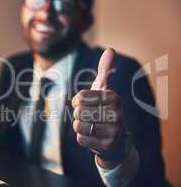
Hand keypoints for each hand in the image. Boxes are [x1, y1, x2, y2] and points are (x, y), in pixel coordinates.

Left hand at [72, 48, 125, 168]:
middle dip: (78, 115)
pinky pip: (80, 138)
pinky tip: (93, 137)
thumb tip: (110, 49)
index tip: (84, 104)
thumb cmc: (104, 110)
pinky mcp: (107, 146)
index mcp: (114, 97)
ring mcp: (114, 131)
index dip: (77, 101)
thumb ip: (105, 70)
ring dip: (79, 126)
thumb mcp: (104, 90)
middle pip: (78, 112)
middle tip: (90, 117)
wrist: (115, 141)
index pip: (80, 97)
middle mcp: (117, 113)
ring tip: (91, 126)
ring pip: (78, 125)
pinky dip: (82, 138)